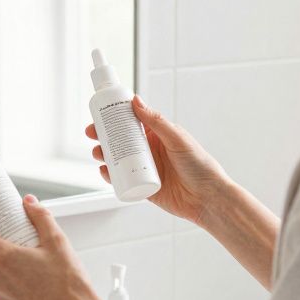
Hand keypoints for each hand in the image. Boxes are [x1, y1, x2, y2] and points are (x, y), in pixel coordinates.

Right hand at [87, 95, 231, 226]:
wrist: (207, 198)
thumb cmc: (200, 165)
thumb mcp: (177, 139)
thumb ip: (157, 121)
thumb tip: (136, 101)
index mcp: (158, 136)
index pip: (132, 122)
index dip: (114, 117)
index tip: (100, 113)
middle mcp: (149, 151)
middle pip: (120, 141)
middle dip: (103, 136)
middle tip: (92, 134)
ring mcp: (145, 169)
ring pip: (118, 160)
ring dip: (104, 155)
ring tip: (98, 153)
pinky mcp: (143, 188)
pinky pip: (122, 180)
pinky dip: (110, 176)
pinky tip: (104, 171)